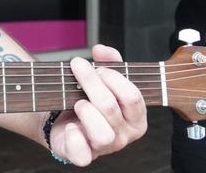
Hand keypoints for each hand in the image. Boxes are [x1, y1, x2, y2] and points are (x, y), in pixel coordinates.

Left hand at [48, 45, 146, 165]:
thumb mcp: (105, 78)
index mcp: (136, 118)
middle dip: (91, 82)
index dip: (113, 77)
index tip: (98, 67)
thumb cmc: (92, 99)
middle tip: (78, 68)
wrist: (69, 120)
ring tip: (78, 102)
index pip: (132, 96)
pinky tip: (71, 124)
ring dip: (85, 110)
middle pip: (110, 107)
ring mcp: (105, 148)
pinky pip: (81, 153)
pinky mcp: (84, 156)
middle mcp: (124, 136)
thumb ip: (109, 60)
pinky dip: (73, 136)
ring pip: (102, 133)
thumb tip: (101, 50)